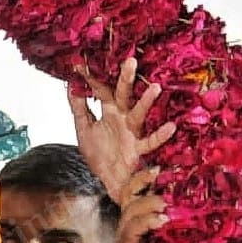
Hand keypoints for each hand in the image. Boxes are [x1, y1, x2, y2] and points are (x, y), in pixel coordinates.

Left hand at [69, 57, 175, 202]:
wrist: (107, 181)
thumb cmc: (99, 155)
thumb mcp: (84, 130)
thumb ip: (78, 108)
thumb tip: (71, 86)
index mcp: (108, 111)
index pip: (100, 90)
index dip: (91, 79)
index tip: (80, 65)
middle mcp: (122, 118)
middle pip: (124, 95)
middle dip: (126, 79)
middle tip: (130, 61)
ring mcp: (132, 132)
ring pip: (139, 114)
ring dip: (147, 102)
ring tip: (154, 88)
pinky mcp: (138, 148)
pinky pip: (150, 141)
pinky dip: (160, 135)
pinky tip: (170, 127)